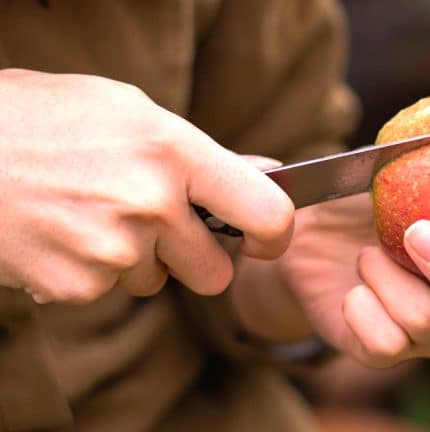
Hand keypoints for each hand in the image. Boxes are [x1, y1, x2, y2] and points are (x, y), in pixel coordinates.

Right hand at [0, 69, 293, 302]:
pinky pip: (110, 290)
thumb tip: (268, 175)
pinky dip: (92, 269)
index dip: (275, 235)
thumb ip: (204, 154)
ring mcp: (114, 251)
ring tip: (92, 212)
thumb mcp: (133, 112)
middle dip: (194, 256)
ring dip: (136, 257)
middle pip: (215, 272)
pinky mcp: (78, 286)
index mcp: (175, 153)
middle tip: (157, 223)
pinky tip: (65, 231)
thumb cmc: (50, 119)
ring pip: (156, 280)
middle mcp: (152, 206)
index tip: (264, 241)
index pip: (266, 213)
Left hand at [237, 62, 429, 367]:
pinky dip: (363, 306)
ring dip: (392, 278)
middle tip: (421, 235)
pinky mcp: (383, 349)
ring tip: (368, 250)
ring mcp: (428, 335)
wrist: (310, 230)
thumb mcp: (409, 152)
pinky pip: (384, 344)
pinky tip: (352, 284)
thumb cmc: (373, 194)